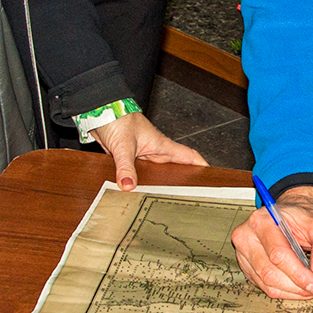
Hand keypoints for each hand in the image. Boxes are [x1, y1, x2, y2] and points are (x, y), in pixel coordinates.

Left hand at [89, 111, 205, 189]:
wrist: (100, 112)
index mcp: (161, 144)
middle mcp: (154, 150)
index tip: (212, 177)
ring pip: (158, 173)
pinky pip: (141, 173)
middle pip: (176, 168)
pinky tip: (139, 191)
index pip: (188, 156)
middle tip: (192, 197)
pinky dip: (142, 182)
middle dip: (184, 180)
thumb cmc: (117, 119)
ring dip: (162, 183)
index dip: (201, 165)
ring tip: (168, 200)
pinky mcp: (130, 158)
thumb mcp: (123, 146)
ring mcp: (143, 155)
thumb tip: (129, 186)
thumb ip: (125, 167)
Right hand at [230, 185, 312, 299]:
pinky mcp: (246, 267)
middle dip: (298, 286)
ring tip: (311, 287)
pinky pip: (266, 287)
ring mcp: (243, 253)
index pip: (278, 254)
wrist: (288, 217)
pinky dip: (286, 291)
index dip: (299, 274)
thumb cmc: (300, 219)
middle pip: (270, 273)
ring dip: (293, 291)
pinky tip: (299, 286)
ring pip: (268, 284)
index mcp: (262, 221)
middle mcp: (246, 237)